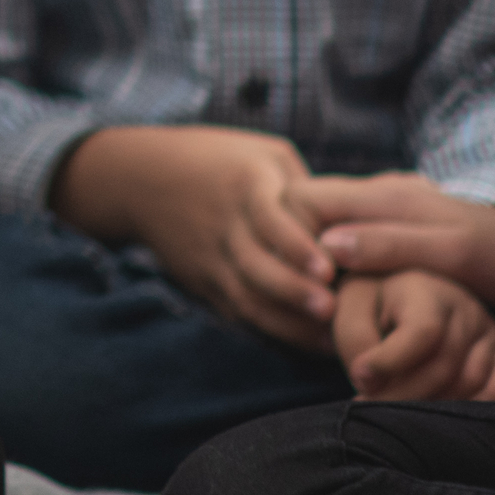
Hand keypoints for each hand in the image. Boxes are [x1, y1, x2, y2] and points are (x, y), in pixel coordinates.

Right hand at [49, 124, 333, 347]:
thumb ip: (305, 187)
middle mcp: (224, 223)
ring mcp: (210, 257)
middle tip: (332, 310)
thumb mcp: (265, 154)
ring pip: (245, 296)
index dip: (296, 246)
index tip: (328, 269)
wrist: (140, 178)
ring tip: (327, 338)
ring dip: (286, 320)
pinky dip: (270, 329)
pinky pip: (236, 310)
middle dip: (293, 291)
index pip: (268, 218)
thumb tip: (355, 224)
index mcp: (245, 184)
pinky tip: (306, 341)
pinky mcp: (203, 281)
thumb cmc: (219, 159)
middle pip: (255, 264)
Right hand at [305, 170, 494, 309]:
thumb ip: (392, 244)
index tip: (315, 282)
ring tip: (326, 321)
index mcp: (379, 196)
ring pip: (314, 241)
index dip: (290, 237)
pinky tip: (343, 316)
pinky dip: (331, 285)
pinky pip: (337, 258)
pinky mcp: (383, 246)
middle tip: (316, 311)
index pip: (299, 200)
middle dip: (293, 263)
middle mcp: (368, 204)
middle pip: (298, 222)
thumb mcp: (453, 250)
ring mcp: (374, 223)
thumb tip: (327, 247)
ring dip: (310, 277)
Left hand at [332, 268, 494, 401]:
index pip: (423, 331)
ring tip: (399, 411)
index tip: (359, 377)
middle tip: (371, 406)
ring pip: (474, 380)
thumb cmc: (370, 306)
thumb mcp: (350, 310)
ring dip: (436, 404)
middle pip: (445, 364)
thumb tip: (371, 381)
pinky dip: (482, 401)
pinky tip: (448, 412)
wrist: (394, 300)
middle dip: (404, 394)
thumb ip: (355, 339)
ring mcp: (487, 328)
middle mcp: (463, 305)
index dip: (391, 362)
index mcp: (423, 286)